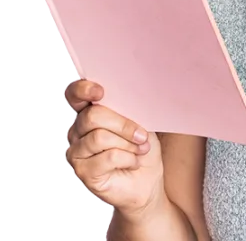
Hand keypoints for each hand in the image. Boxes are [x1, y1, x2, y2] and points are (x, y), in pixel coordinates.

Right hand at [64, 79, 164, 219]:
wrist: (147, 179)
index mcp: (90, 112)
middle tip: (142, 135)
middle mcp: (78, 130)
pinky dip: (127, 158)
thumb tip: (129, 95)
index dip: (83, 89)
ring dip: (128, 143)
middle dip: (123, 124)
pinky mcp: (83, 171)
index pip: (75, 94)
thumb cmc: (142, 146)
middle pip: (92, 116)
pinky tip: (133, 161)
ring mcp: (77, 151)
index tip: (100, 92)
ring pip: (99, 137)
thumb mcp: (140, 121)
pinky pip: (107, 157)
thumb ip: (128, 108)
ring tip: (140, 149)